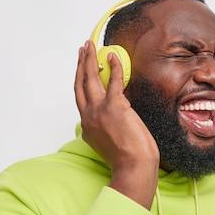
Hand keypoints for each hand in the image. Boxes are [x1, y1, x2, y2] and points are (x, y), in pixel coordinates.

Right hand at [74, 40, 159, 208]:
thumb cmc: (129, 161)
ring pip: (89, 79)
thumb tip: (118, 120)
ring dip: (89, 60)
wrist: (134, 167)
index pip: (81, 101)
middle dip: (80, 65)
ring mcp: (99, 111)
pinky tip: (113, 56)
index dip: (80, 83)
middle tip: (82, 51)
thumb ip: (109, 130)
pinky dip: (113, 66)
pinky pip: (113, 80)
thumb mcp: (111, 145)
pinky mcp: (114, 106)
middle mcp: (88, 118)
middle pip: (80, 85)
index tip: (82, 71)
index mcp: (87, 128)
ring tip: (90, 46)